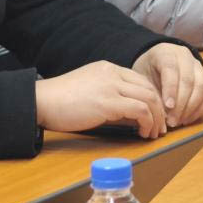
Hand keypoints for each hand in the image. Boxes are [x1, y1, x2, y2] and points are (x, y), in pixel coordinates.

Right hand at [34, 60, 165, 138]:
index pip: (140, 81)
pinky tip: (142, 133)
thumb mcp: (89, 90)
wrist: (42, 101)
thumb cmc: (61, 101)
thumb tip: (130, 115)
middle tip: (160, 127)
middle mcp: (112, 73)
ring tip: (153, 133)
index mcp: (107, 68)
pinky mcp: (107, 102)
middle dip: (159, 110)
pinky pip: (140, 110)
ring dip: (156, 118)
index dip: (152, 99)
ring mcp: (110, 86)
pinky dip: (147, 122)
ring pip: (149, 98)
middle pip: (149, 89)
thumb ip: (109, 96)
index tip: (154, 116)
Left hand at [131, 43, 202, 126]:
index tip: (168, 107)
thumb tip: (161, 114)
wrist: (156, 62)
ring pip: (201, 87)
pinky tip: (187, 119)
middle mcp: (184, 56)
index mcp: (166, 52)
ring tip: (179, 121)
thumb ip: (151, 91)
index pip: (171, 69)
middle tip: (172, 121)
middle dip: (181, 104)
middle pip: (188, 80)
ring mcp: (197, 66)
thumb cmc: (147, 71)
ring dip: (191, 108)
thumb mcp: (142, 77)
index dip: (171, 89)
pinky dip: (199, 109)